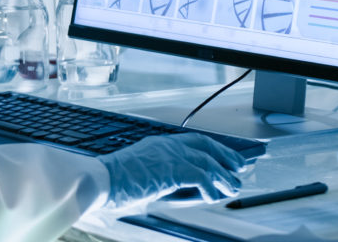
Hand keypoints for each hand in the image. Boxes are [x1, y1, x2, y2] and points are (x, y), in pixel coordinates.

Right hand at [98, 134, 248, 206]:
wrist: (97, 180)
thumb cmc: (110, 183)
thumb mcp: (139, 176)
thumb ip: (160, 178)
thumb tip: (180, 191)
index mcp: (157, 145)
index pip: (192, 141)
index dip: (213, 148)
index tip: (225, 156)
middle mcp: (165, 145)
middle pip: (205, 145)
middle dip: (226, 156)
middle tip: (239, 167)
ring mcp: (168, 155)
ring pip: (207, 161)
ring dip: (224, 175)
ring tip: (233, 186)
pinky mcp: (170, 169)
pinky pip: (201, 177)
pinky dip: (211, 187)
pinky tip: (215, 196)